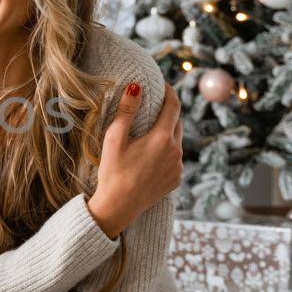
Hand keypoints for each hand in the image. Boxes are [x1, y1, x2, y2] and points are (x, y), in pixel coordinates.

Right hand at [88, 80, 182, 238]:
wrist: (118, 207)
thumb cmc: (113, 172)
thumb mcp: (114, 138)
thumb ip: (127, 111)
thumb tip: (136, 86)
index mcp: (162, 138)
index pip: (174, 106)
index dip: (169, 92)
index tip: (163, 85)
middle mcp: (176, 151)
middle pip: (177, 122)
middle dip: (168, 112)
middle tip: (154, 106)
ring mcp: (178, 167)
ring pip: (177, 141)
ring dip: (167, 133)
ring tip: (150, 132)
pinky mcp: (176, 180)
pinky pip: (175, 159)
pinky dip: (167, 152)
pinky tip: (151, 156)